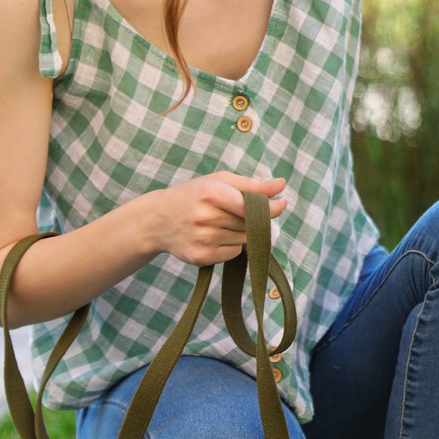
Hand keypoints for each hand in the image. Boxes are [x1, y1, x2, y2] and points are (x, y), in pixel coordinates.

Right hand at [147, 172, 286, 265]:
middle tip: (240, 213)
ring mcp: (202, 239)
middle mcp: (205, 217)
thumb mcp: (218, 181)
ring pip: (244, 240)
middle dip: (254, 219)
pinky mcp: (200, 257)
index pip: (249, 205)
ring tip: (223, 223)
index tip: (281, 204)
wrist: (156, 221)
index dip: (269, 207)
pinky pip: (234, 253)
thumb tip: (281, 185)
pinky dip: (232, 246)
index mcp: (210, 193)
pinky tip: (215, 236)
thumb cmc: (192, 196)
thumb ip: (251, 184)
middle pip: (249, 224)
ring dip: (242, 233)